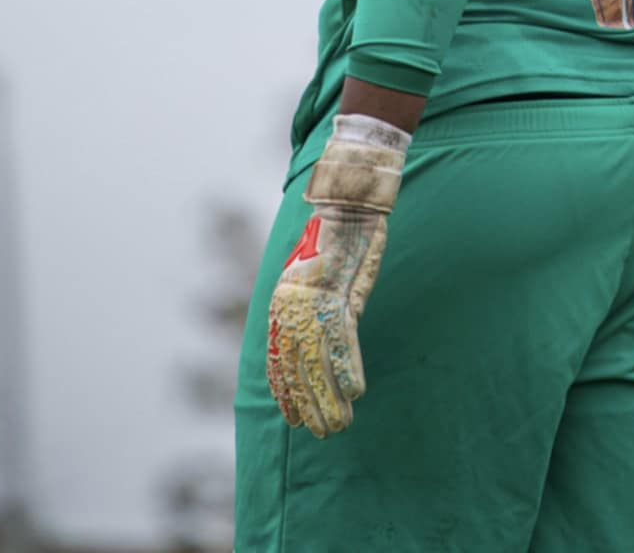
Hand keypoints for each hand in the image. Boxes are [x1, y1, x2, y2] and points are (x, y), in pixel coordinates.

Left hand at [267, 114, 408, 437]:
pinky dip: (348, 366)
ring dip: (329, 397)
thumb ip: (307, 303)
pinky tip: (355, 392)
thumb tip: (306, 333)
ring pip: (319, 359)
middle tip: (322, 434)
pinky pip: (343, 337)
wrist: (345, 198)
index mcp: (283, 299)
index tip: (293, 418)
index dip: (286, 389)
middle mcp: (293, 303)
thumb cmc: (332, 234)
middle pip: (298, 365)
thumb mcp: (311, 271)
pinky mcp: (342, 291)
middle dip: (309, 404)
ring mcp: (318, 298)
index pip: (278, 356)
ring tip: (339, 427)